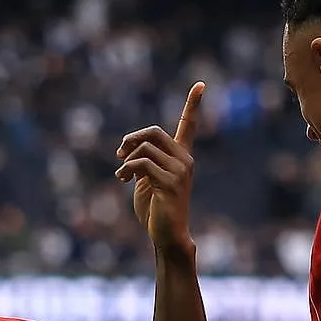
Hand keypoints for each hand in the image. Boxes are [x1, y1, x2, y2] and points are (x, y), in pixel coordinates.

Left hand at [115, 82, 204, 254]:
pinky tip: (123, 180)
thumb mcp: (146, 180)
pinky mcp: (171, 182)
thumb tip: (129, 148)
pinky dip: (127, 169)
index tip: (200, 84)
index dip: (193, 104)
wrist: (167, 236)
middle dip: (132, 139)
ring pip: (146, 148)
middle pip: (154, 131)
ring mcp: (180, 171)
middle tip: (120, 154)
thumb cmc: (156, 210)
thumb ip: (143, 161)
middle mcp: (185, 159)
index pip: (189, 125)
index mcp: (181, 156)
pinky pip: (143, 164)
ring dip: (127, 160)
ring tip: (121, 175)